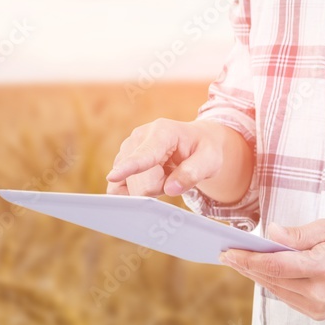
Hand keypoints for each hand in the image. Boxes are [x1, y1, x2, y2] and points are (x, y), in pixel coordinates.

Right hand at [105, 119, 227, 197]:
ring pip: (129, 186)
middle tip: (174, 174)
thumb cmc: (204, 149)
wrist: (196, 140)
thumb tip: (171, 188)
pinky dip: (134, 191)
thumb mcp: (210, 160)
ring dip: (149, 188)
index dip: (130, 167)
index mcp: (163, 132)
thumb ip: (193, 173)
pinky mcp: (121, 160)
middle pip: (140, 181)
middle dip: (158, 187)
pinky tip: (148, 181)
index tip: (113, 176)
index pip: (144, 154)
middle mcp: (139, 137)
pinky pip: (118, 186)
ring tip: (164, 173)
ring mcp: (127, 148)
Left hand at [219, 220, 324, 320]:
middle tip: (226, 254)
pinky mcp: (318, 314)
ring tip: (239, 261)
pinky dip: (274, 284)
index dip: (248, 259)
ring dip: (257, 276)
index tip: (228, 251)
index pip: (275, 265)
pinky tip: (262, 271)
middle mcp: (320, 293)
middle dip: (247, 266)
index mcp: (324, 268)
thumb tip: (270, 234)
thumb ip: (298, 235)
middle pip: (271, 280)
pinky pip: (287, 297)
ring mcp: (319, 308)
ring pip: (276, 290)